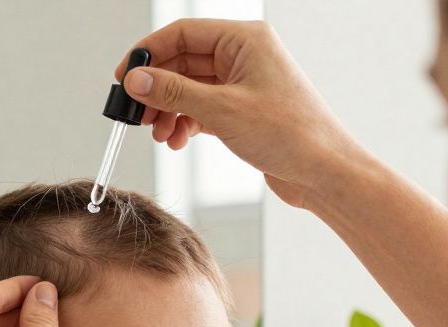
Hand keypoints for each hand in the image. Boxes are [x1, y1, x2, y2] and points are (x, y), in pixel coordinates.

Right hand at [115, 19, 362, 208]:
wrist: (324, 171)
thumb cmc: (290, 134)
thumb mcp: (222, 110)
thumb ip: (173, 92)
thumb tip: (135, 80)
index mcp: (245, 39)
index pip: (182, 33)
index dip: (148, 54)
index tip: (123, 78)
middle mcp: (243, 55)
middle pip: (182, 62)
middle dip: (157, 90)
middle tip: (135, 115)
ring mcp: (242, 82)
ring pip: (189, 88)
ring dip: (168, 111)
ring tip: (159, 135)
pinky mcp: (242, 109)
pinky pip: (201, 108)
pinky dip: (185, 122)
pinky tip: (177, 140)